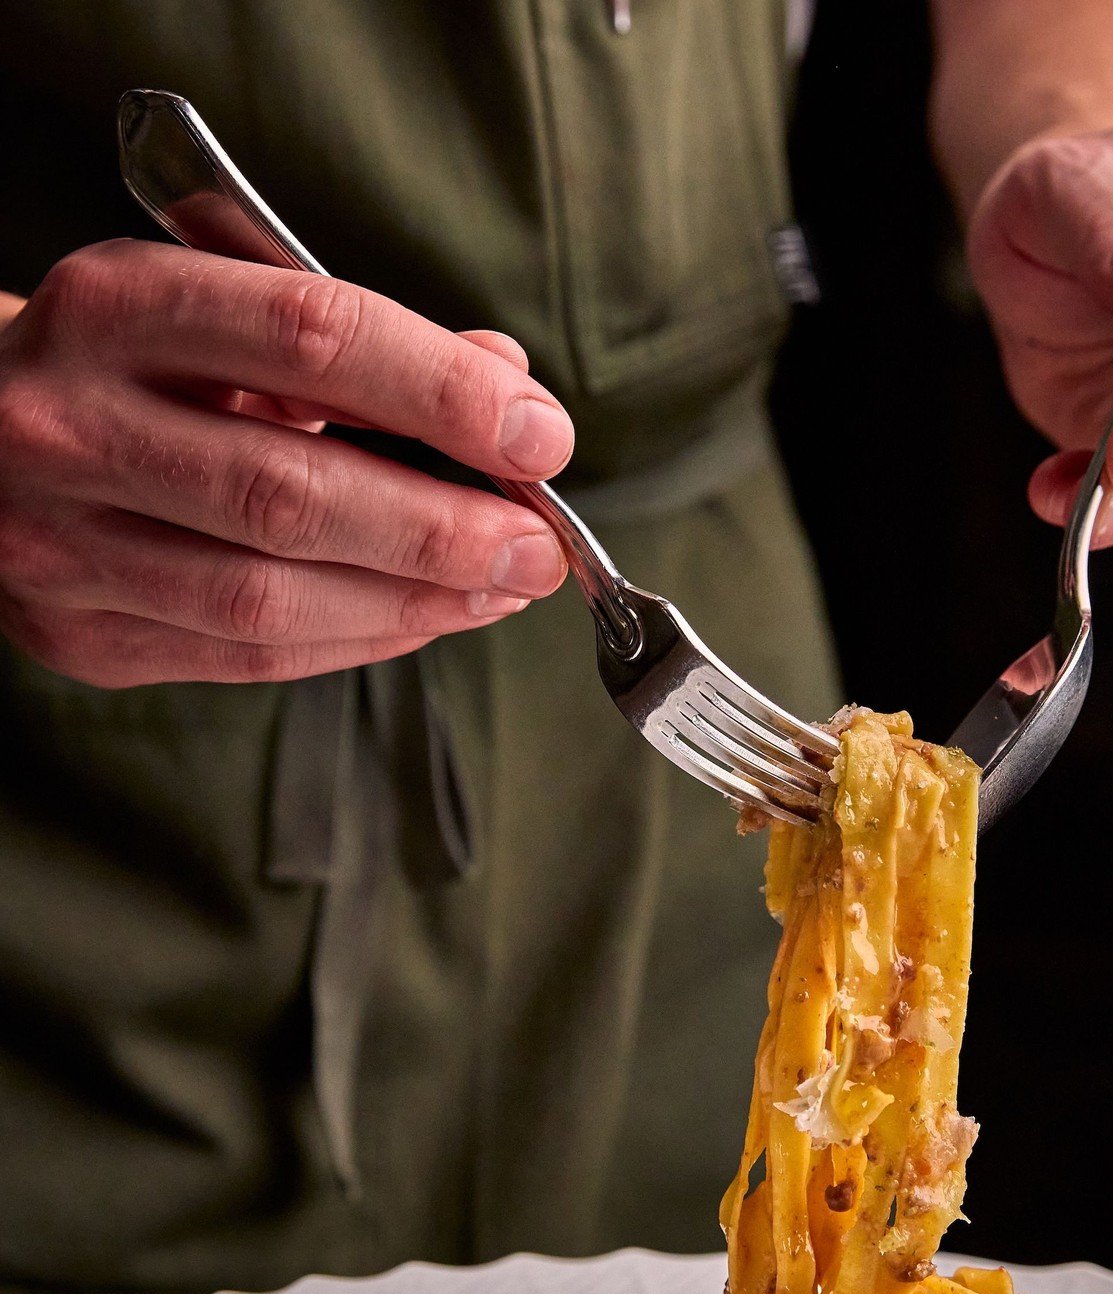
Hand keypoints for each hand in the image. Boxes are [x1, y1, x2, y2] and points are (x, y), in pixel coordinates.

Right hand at [0, 240, 574, 684]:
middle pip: (289, 495)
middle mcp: (72, 425)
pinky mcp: (84, 637)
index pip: (309, 337)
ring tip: (499, 589)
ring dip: (412, 603)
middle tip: (537, 547)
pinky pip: (248, 656)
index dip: (442, 393)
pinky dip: (358, 639)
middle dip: (441, 530)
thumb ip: (362, 345)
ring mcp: (64, 543)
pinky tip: (426, 618)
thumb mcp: (223, 314)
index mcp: (116, 309)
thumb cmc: (132, 368)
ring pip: (267, 599)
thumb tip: (509, 387)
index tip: (539, 438)